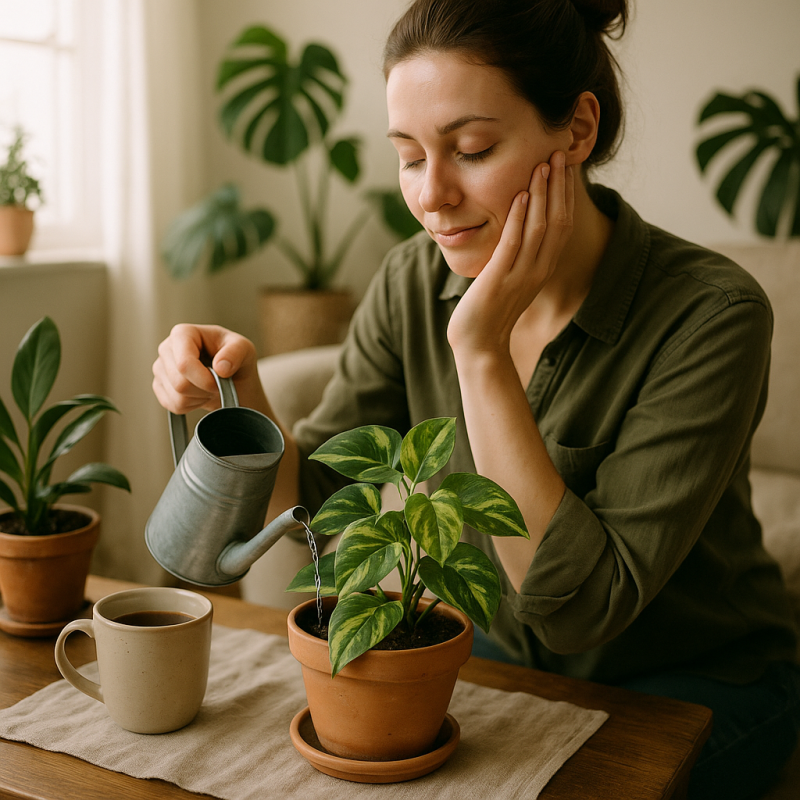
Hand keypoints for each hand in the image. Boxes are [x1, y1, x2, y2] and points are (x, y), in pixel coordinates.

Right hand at [152, 324, 262, 413]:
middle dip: (204, 389)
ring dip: (200, 398)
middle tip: (218, 384)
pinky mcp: (159, 386)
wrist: (233, 379)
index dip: (204, 379)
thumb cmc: (236, 358)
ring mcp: (160, 368)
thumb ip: (236, 353)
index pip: (184, 364)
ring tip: (210, 387)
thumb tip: (220, 367)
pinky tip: (201, 394)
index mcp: (183, 333)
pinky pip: (173, 406)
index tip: (220, 382)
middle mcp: (166, 348)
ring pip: (177, 397)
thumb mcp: (245, 350)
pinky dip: (192, 406)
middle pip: (180, 383)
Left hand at [447, 150, 573, 355]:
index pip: (561, 225)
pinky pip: (512, 243)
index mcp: (542, 269)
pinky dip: (518, 218)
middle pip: (557, 221)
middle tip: (559, 153)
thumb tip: (515, 232)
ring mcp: (520, 275)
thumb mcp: (510, 280)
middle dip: (558, 186)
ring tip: (543, 165)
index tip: (563, 167)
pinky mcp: (499, 279)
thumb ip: (517, 257)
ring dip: (541, 194)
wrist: (478, 344)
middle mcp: (537, 270)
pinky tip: (520, 195)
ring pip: (538, 228)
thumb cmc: (489, 312)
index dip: (564, 195)